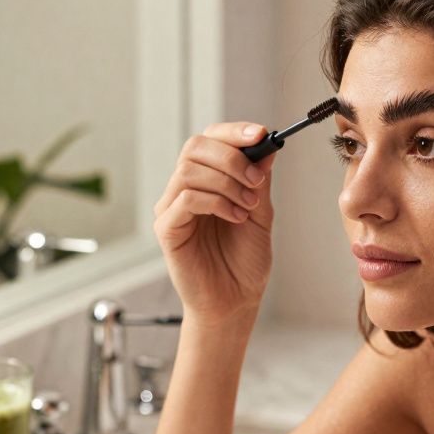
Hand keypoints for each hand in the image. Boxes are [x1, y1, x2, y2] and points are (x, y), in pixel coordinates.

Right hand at [153, 122, 276, 324]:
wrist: (236, 301)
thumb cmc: (244, 261)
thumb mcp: (260, 212)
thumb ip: (259, 180)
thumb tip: (266, 144)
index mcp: (206, 180)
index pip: (209, 139)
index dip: (233, 132)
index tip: (261, 134)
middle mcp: (183, 189)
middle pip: (195, 147)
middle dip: (231, 157)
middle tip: (256, 180)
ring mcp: (171, 208)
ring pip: (189, 170)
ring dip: (226, 182)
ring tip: (247, 206)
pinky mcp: (167, 229)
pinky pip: (186, 198)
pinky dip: (217, 202)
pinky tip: (236, 218)